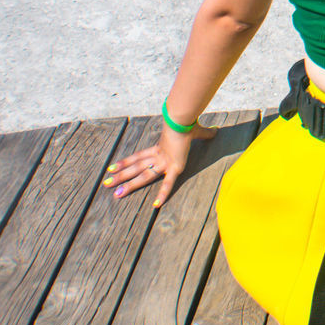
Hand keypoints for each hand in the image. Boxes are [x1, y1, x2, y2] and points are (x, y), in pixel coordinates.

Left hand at [102, 120, 217, 207]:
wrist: (183, 119)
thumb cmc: (188, 122)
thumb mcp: (196, 131)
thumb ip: (205, 134)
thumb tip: (217, 131)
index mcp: (160, 148)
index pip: (139, 157)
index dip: (126, 162)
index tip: (113, 167)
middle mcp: (158, 156)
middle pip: (136, 168)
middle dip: (121, 176)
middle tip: (106, 184)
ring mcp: (165, 162)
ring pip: (143, 176)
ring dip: (128, 184)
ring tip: (115, 193)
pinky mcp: (175, 167)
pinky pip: (168, 183)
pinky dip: (163, 193)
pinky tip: (156, 205)